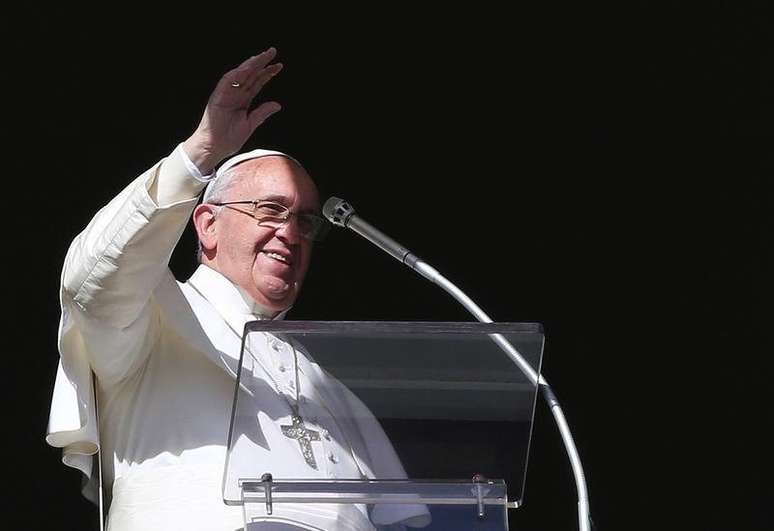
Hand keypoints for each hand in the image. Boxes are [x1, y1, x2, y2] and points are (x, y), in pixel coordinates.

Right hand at [184, 48, 282, 172]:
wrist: (213, 148)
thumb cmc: (228, 139)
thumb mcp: (250, 124)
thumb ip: (262, 113)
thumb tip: (277, 105)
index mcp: (243, 100)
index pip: (257, 82)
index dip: (267, 74)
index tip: (279, 66)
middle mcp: (235, 94)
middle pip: (250, 75)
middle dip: (261, 63)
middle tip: (272, 52)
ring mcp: (226, 94)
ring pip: (239, 74)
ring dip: (250, 64)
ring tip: (262, 56)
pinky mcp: (218, 97)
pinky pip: (227, 81)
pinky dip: (237, 74)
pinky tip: (248, 67)